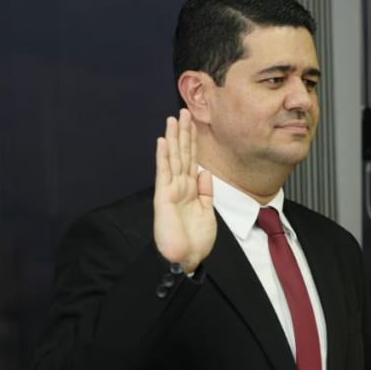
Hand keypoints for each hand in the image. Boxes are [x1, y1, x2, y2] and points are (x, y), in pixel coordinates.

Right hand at [153, 109, 215, 272]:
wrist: (186, 259)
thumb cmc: (195, 240)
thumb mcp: (207, 212)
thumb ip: (206, 191)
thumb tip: (205, 171)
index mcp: (190, 190)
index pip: (192, 160)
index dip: (193, 142)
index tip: (194, 124)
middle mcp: (179, 187)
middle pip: (182, 154)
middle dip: (183, 133)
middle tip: (184, 111)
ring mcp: (170, 190)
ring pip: (173, 158)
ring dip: (173, 138)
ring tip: (173, 118)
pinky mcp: (163, 197)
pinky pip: (164, 173)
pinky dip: (164, 156)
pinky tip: (163, 141)